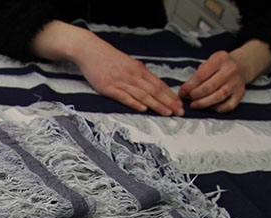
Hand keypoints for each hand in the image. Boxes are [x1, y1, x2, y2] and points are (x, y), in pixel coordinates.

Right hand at [31, 21, 183, 115]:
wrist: (91, 51)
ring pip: (143, 94)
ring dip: (156, 105)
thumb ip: (139, 76)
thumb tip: (150, 87)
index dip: (171, 95)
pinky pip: (124, 96)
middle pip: (155, 90)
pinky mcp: (109, 87)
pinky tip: (143, 108)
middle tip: (179, 112)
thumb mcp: (128, 64)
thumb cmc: (108, 59)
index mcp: (139, 70)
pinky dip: (134, 103)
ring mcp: (121, 82)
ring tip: (167, 113)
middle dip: (169, 102)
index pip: (159, 84)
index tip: (180, 104)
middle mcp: (133, 75)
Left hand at [178, 40, 270, 112]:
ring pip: (219, 96)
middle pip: (210, 87)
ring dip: (204, 103)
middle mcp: (231, 70)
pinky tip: (210, 107)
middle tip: (188, 99)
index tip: (181, 93)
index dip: (189, 86)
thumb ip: (198, 75)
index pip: (201, 75)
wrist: (241, 65)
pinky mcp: (241, 93)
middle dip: (195, 95)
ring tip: (194, 105)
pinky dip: (218, 109)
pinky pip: (229, 105)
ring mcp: (237, 82)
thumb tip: (184, 91)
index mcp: (220, 59)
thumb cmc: (219, 66)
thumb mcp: (209, 63)